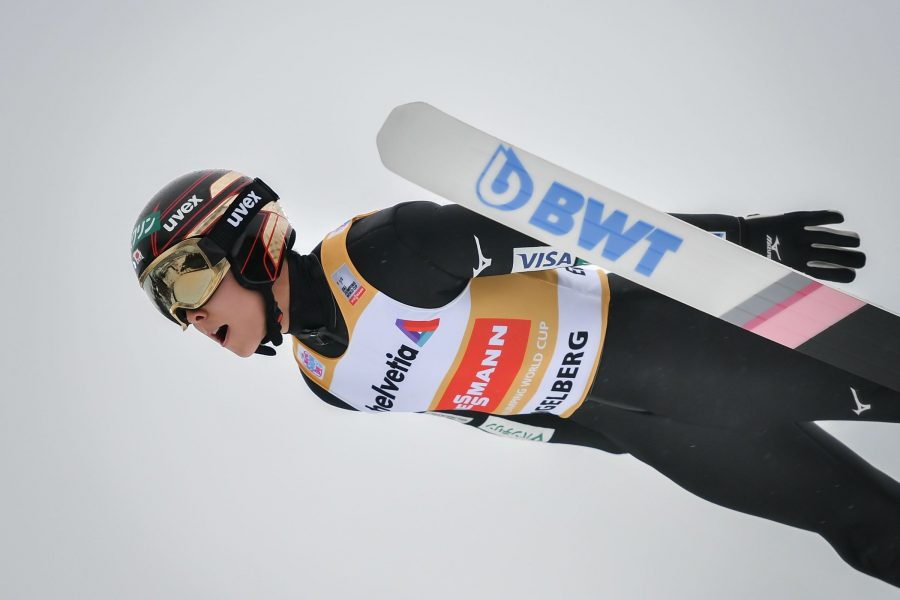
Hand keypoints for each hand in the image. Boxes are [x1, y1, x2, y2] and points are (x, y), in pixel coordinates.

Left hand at [740, 211, 865, 282]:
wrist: (736, 238)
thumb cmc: (754, 257)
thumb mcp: (775, 269)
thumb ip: (794, 269)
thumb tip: (815, 270)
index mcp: (795, 268)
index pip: (830, 274)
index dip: (846, 274)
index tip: (853, 273)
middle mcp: (800, 252)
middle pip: (838, 256)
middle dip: (855, 258)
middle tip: (860, 258)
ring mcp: (797, 234)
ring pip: (833, 237)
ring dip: (849, 239)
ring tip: (856, 240)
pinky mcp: (792, 218)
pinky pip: (818, 217)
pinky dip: (831, 217)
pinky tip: (840, 219)